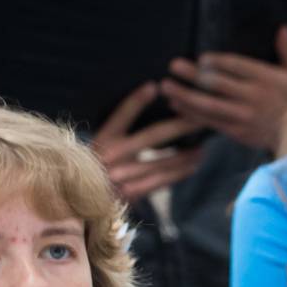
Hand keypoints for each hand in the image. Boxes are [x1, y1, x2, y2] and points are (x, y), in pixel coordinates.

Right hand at [92, 82, 206, 204]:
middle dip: (181, 126)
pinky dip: (180, 172)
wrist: (83, 199)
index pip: (121, 115)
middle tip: (201, 118)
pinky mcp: (133, 192)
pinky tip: (194, 165)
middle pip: (153, 136)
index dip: (137, 101)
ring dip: (186, 154)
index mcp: (103, 139)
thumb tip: (152, 107)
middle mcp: (112, 156)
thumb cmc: (97, 166)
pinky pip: (163, 181)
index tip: (154, 86)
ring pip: (163, 161)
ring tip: (202, 147)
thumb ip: (122, 131)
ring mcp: (123, 175)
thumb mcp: (103, 145)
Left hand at [159, 25, 286, 151]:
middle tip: (173, 66)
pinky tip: (178, 107)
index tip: (201, 58)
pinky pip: (212, 123)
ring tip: (167, 87)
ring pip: (209, 105)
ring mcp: (245, 116)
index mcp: (267, 79)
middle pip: (217, 84)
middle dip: (193, 75)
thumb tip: (282, 28)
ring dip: (185, 96)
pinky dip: (193, 115)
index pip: (237, 66)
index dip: (217, 62)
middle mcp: (254, 97)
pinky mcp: (239, 132)